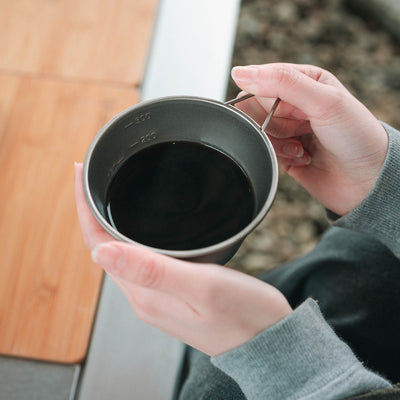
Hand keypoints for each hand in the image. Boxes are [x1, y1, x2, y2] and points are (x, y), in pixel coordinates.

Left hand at [74, 163, 291, 356]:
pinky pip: (140, 260)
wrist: (269, 340)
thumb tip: (101, 253)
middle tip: (93, 175)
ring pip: (120, 252)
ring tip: (111, 192)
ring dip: (110, 222)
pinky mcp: (172, 293)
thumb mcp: (204, 286)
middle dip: (93, 210)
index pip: (99, 245)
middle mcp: (144, 296)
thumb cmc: (245, 315)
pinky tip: (141, 224)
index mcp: (145, 293)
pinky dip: (131, 236)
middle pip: (104, 247)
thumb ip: (154, 270)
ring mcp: (157, 296)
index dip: (85, 208)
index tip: (80, 173)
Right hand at [231, 63, 388, 215]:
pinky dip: (281, 156)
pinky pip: (264, 150)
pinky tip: (303, 156)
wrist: (365, 180)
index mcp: (304, 81)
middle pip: (254, 108)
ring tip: (303, 145)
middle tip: (297, 127)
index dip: (263, 97)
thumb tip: (240, 72)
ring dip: (279, 142)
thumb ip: (282, 82)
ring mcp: (287, 129)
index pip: (261, 80)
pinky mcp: (282, 152)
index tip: (278, 110)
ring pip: (257, 131)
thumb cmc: (356, 136)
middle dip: (274, 122)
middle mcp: (293, 104)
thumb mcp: (323, 100)